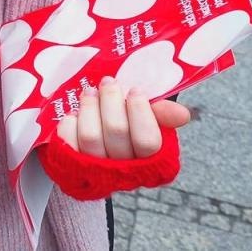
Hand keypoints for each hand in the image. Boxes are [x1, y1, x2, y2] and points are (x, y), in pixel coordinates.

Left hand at [57, 77, 191, 159]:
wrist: (97, 148)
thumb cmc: (128, 129)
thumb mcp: (150, 121)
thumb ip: (163, 115)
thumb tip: (183, 114)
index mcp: (152, 162)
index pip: (148, 141)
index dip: (140, 112)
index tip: (134, 91)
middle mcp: (124, 170)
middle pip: (116, 131)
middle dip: (111, 99)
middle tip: (108, 81)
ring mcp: (96, 170)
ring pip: (90, 136)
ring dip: (90, 107)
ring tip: (90, 92)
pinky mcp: (71, 165)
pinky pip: (68, 141)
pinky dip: (70, 123)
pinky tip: (75, 113)